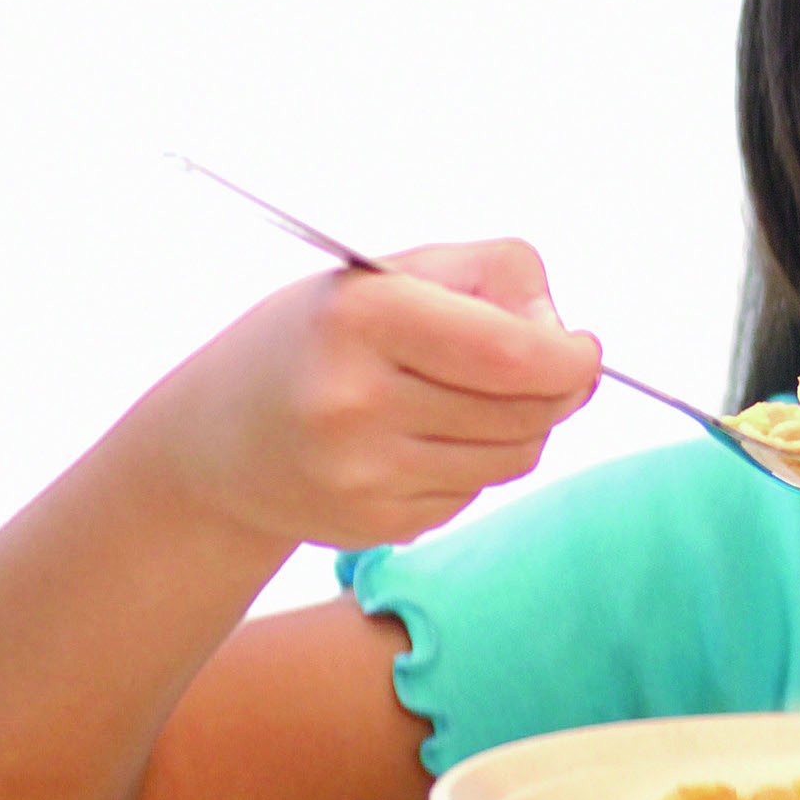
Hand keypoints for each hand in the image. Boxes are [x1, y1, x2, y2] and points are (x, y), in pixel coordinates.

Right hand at [147, 239, 601, 549]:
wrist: (216, 439)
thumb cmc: (322, 337)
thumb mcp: (390, 273)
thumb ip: (492, 278)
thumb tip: (564, 340)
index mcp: (362, 318)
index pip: (513, 352)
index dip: (571, 356)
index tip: (582, 348)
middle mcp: (355, 401)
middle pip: (525, 409)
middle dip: (557, 387)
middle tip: (549, 366)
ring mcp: (361, 474)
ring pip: (513, 458)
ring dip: (522, 426)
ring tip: (478, 397)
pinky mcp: (373, 526)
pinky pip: (474, 492)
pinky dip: (473, 463)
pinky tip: (424, 439)